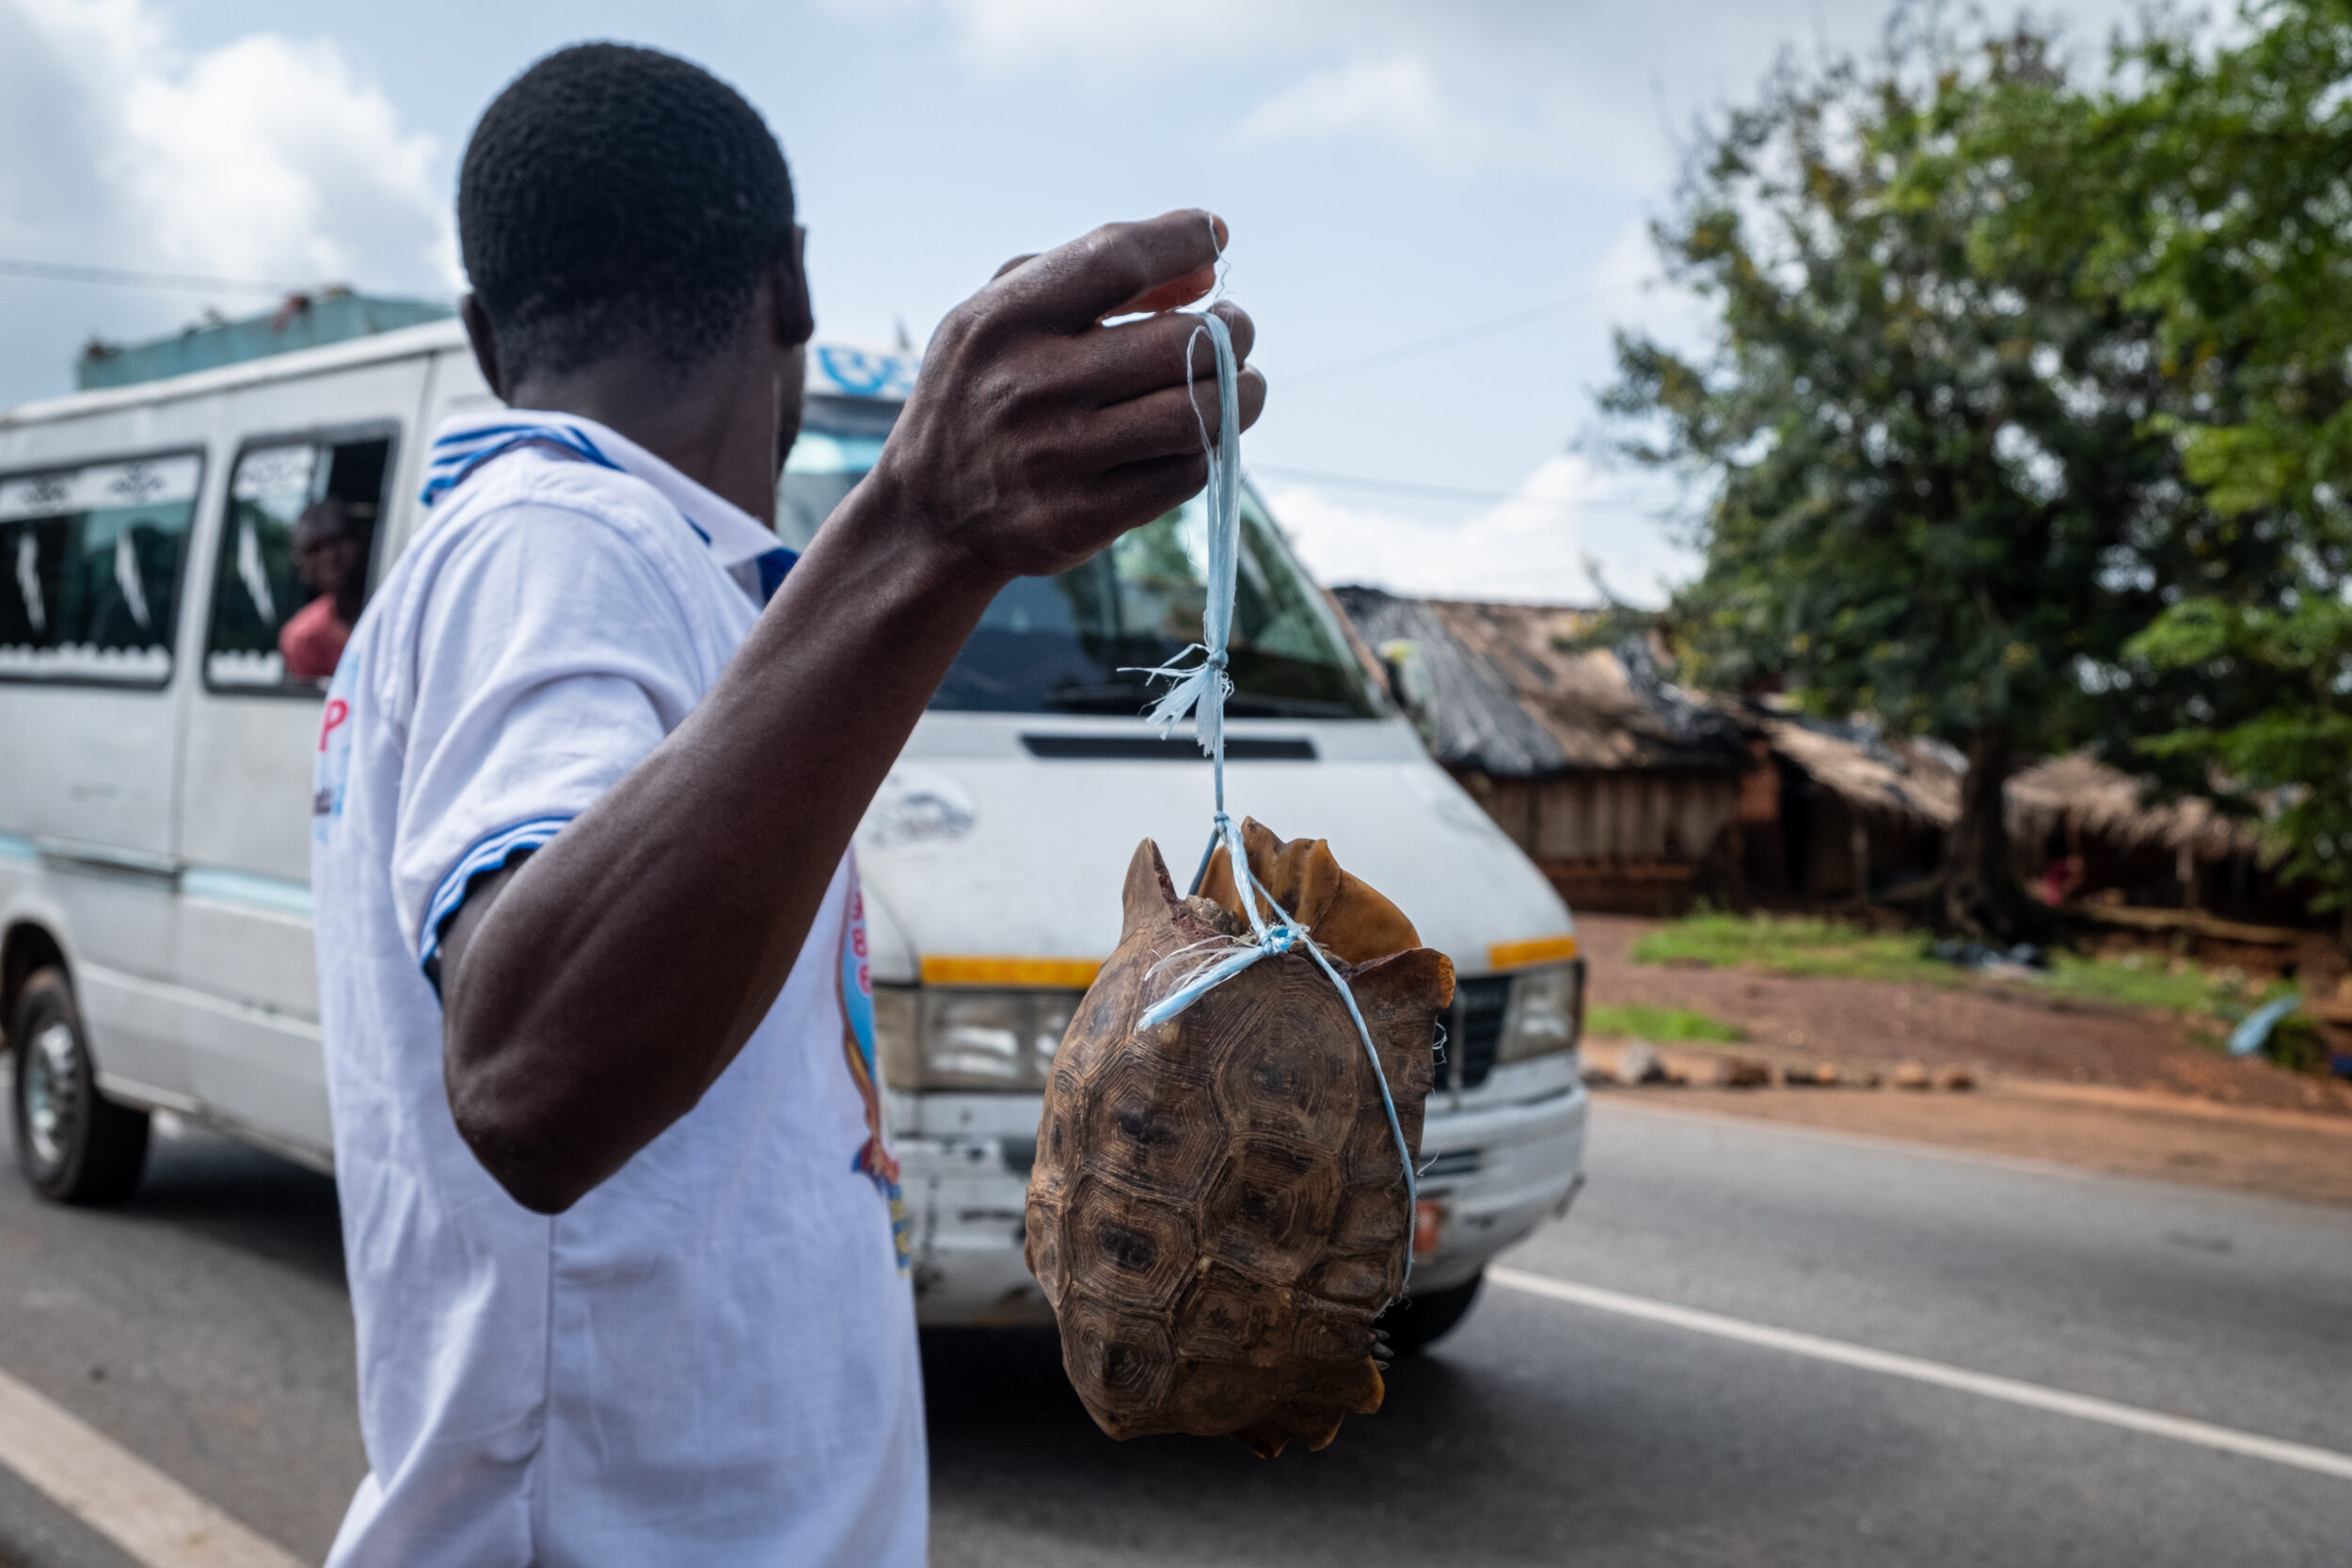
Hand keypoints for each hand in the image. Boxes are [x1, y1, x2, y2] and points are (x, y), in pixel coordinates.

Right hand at [869, 210, 1266, 580]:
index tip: (1211, 236)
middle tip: (1235, 329)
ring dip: (1241, 392)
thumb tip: (1208, 266)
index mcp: (1003, 320)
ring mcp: (1055, 459)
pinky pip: (1184, 475)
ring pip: (1196, 413)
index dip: (1181, 239)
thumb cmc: (983, 390)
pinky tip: (1202, 434)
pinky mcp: (1079, 519)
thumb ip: (1091, 273)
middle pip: (1181, 342)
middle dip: (1232, 329)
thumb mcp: (1003, 315)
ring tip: (1241, 381)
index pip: (1116, 259)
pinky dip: (1210, 447)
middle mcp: (1028, 387)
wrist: (928, 513)